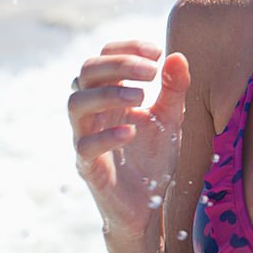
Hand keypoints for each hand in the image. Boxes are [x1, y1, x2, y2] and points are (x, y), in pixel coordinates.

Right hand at [67, 40, 189, 239]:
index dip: (127, 48)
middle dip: (119, 64)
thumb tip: (176, 56)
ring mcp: (86, 137)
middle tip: (151, 72)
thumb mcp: (171, 118)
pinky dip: (107, 135)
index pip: (104, 56)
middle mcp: (94, 111)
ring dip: (108, 93)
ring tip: (141, 97)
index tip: (157, 52)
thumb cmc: (153, 157)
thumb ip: (175, 88)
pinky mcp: (88, 166)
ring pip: (75, 103)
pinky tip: (132, 131)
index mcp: (111, 94)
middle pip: (86, 71)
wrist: (146, 204)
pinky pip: (85, 145)